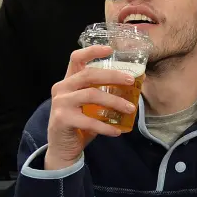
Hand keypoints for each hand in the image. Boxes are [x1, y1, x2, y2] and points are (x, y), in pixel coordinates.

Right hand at [44, 45, 136, 170]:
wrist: (63, 147)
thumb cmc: (81, 124)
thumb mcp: (92, 106)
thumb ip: (106, 94)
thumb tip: (135, 83)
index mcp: (69, 81)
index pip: (76, 58)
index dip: (92, 51)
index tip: (110, 48)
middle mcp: (62, 88)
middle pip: (89, 74)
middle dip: (113, 75)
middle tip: (131, 80)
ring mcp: (61, 103)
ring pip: (92, 95)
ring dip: (114, 101)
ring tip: (130, 109)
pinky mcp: (62, 119)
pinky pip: (89, 121)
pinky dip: (106, 126)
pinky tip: (117, 131)